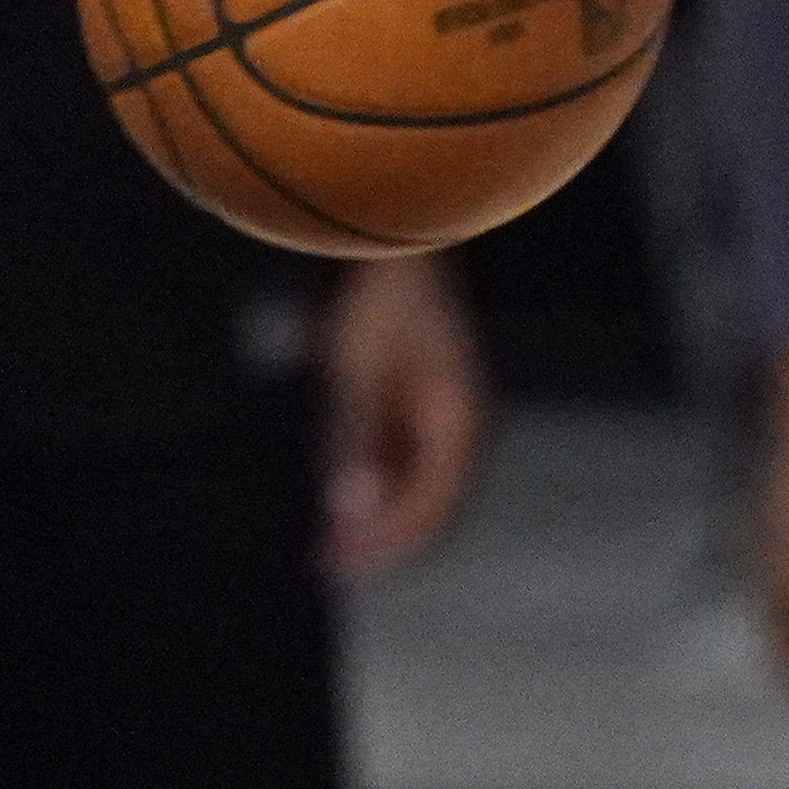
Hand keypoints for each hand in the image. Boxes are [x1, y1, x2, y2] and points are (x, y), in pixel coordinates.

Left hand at [320, 256, 487, 580]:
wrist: (396, 222)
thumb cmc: (379, 293)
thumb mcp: (359, 369)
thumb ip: (356, 440)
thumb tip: (352, 512)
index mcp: (460, 423)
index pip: (428, 510)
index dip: (383, 545)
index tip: (336, 567)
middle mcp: (462, 424)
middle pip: (426, 505)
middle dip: (378, 539)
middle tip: (325, 564)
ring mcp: (445, 410)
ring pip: (412, 483)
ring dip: (373, 513)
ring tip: (326, 540)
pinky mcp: (423, 395)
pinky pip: (401, 455)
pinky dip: (372, 479)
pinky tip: (338, 489)